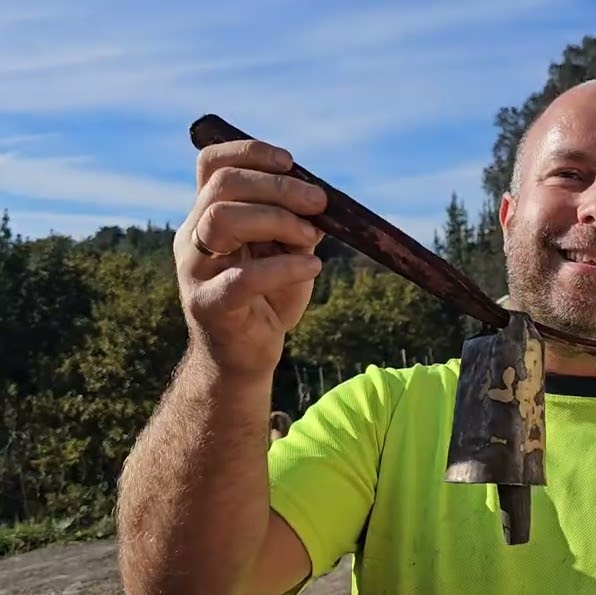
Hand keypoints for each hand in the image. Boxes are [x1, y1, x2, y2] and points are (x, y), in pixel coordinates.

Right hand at [174, 139, 327, 378]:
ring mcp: (194, 270)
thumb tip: (316, 200)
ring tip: (312, 238)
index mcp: (207, 216)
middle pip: (222, 186)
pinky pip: (243, 278)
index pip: (212, 164)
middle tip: (318, 202)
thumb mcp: (287, 252)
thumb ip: (294, 224)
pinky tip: (312, 267)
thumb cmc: (267, 299)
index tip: (291, 162)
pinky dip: (285, 267)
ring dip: (278, 220)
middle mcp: (192, 237)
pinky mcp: (208, 305)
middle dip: (277, 187)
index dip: (249, 152)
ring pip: (222, 220)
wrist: (247, 356)